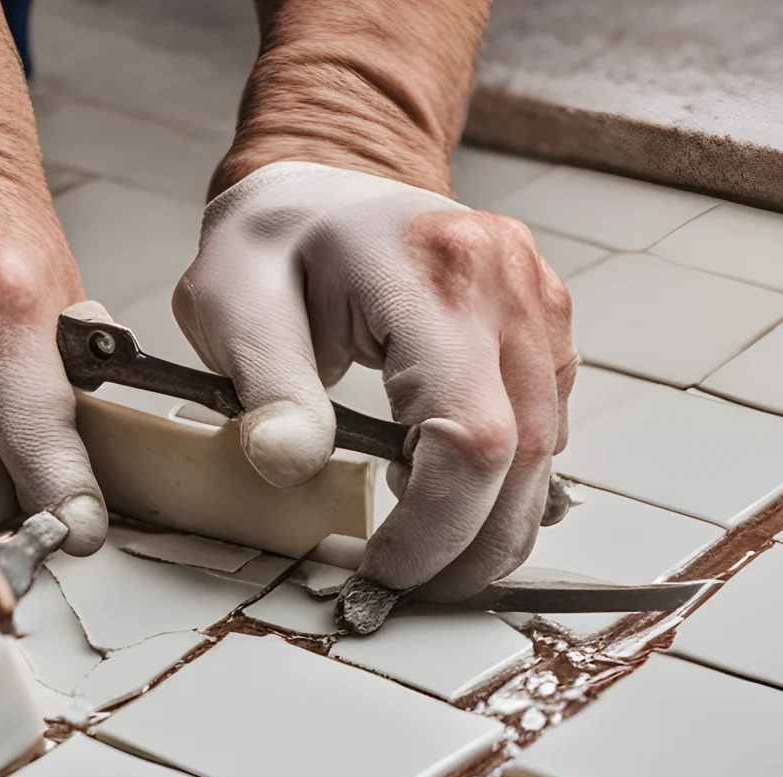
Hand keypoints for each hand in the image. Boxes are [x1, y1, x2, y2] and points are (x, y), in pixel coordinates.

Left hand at [172, 161, 575, 598]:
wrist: (321, 181)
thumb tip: (288, 467)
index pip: (469, 437)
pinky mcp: (544, 324)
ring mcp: (537, 301)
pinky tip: (443, 495)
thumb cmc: (274, 243)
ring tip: (419, 552)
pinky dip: (503, 479)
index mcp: (434, 273)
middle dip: (471, 546)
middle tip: (407, 590)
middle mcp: (506, 283)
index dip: (437, 527)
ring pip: (547, 449)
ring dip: (492, 520)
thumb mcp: (235, 307)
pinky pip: (545, 424)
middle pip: (524, 456)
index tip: (383, 572)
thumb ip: (266, 389)